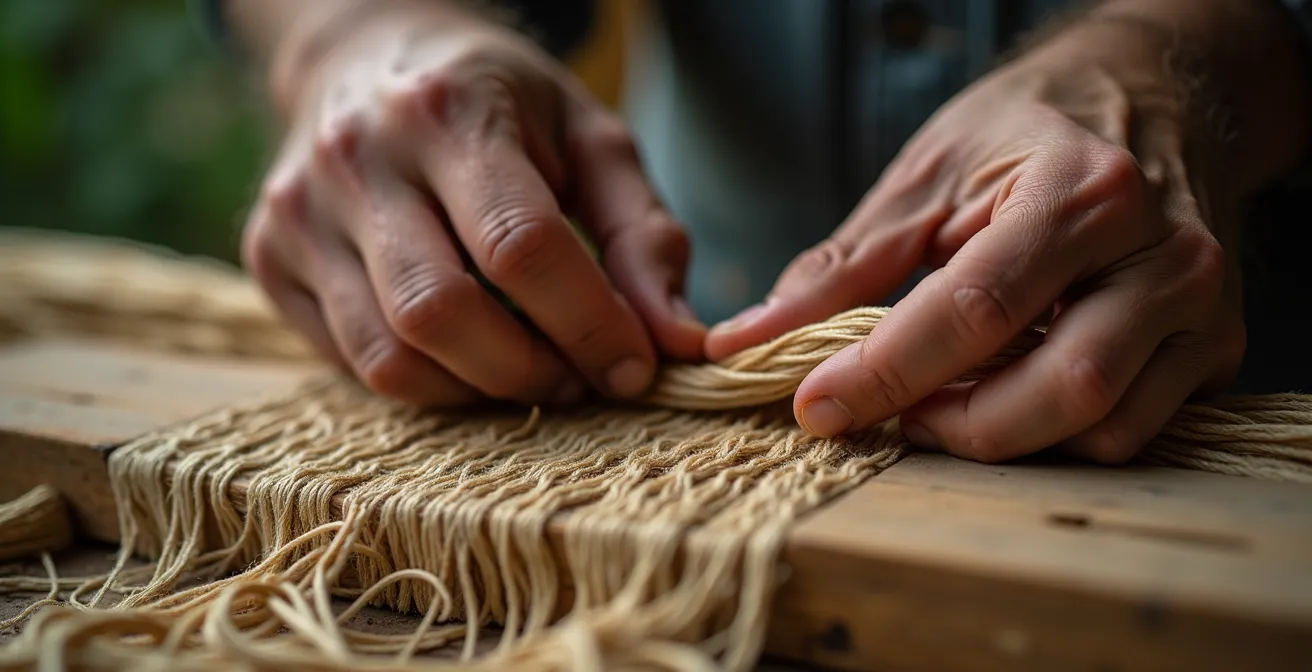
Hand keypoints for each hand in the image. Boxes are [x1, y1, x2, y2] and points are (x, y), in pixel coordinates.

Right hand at [241, 1, 703, 407]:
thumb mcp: (590, 139)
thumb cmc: (499, 104)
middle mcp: (356, 157)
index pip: (520, 245)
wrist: (367, 56)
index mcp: (448, 111)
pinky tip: (466, 354)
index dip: (589, 324)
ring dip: (479, 391)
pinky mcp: (270, 260)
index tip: (635, 367)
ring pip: (389, 357)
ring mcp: (297, 212)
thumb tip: (676, 342)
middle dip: (530, 371)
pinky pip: (353, 362)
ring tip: (530, 371)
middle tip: (580, 378)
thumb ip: (642, 236)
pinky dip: (427, 383)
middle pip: (443, 313)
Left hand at [704, 10, 1304, 463]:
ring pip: (1103, 427)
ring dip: (1003, 438)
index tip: (814, 408)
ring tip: (939, 403)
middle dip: (952, 426)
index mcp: (1081, 192)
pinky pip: (1134, 429)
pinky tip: (1004, 395)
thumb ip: (838, 269)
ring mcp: (1200, 307)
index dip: (884, 373)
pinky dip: (1054, 435)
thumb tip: (746, 342)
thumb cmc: (1027, 131)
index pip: (974, 311)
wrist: (1154, 95)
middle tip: (885, 415)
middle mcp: (1161, 254)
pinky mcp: (1215, 346)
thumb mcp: (924, 177)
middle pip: (1058, 387)